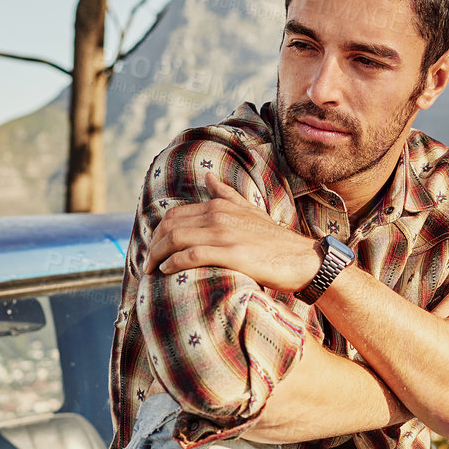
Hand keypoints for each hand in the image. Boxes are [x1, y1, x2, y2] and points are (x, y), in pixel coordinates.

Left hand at [143, 172, 322, 293]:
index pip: (176, 214)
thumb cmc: (275, 240)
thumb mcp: (249, 211)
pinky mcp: (231, 254)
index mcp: (220, 205)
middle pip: (170, 226)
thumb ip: (226, 194)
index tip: (152, 247)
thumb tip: (208, 177)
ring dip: (156, 255)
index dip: (158, 231)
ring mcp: (224, 234)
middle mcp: (218, 215)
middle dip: (152, 244)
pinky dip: (174, 262)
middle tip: (145, 262)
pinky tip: (166, 271)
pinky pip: (191, 255)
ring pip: (176, 239)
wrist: (302, 258)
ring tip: (150, 269)